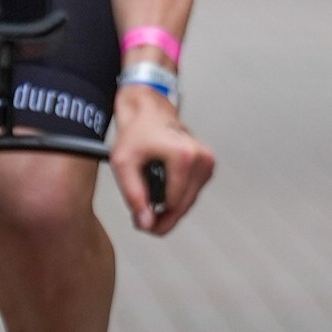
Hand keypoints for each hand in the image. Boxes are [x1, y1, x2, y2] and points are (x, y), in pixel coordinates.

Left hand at [108, 82, 212, 234]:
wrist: (148, 109)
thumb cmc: (136, 131)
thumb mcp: (123, 163)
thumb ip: (133, 195)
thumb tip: (146, 222)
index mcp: (183, 155)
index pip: (174, 205)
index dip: (156, 220)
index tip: (140, 223)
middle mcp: (201, 157)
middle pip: (184, 206)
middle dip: (164, 217)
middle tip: (144, 221)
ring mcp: (207, 160)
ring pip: (190, 202)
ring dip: (171, 209)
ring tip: (150, 206)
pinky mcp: (208, 164)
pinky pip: (193, 192)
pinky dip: (178, 197)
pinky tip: (163, 194)